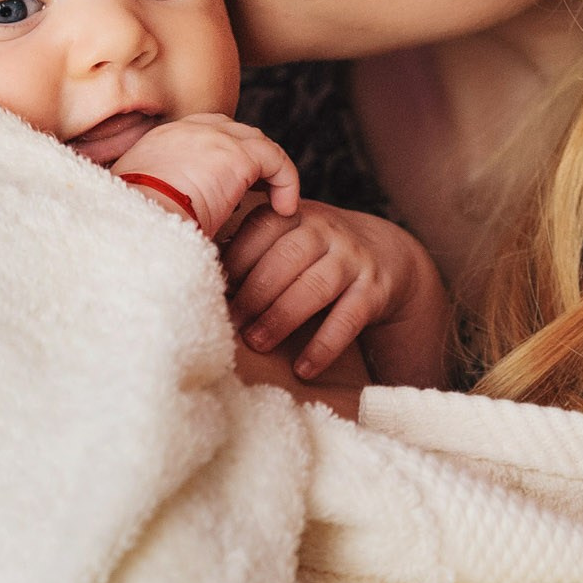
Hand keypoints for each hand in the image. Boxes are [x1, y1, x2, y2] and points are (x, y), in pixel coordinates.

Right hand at [111, 114, 299, 236]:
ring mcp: (212, 137)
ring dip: (269, 172)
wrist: (133, 227)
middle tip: (259, 191)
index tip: (231, 189)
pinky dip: (286, 182)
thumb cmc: (133, 229)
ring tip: (276, 203)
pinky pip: (275, 159)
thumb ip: (161, 199)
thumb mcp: (142, 206)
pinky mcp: (236, 155)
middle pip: (232, 131)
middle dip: (250, 158)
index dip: (222, 156)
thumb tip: (172, 221)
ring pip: (256, 143)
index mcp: (160, 141)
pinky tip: (284, 209)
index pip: (201, 134)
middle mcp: (186, 130)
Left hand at [222, 201, 450, 387]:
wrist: (384, 255)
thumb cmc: (315, 252)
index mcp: (297, 214)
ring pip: (315, 287)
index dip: (236, 259)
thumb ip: (253, 247)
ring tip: (256, 343)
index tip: (214, 288)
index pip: (263, 229)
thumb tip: (198, 269)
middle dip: (255, 293)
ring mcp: (353, 259)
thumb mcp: (288, 236)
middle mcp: (327, 230)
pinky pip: (348, 319)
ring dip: (282, 318)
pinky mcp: (374, 290)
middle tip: (232, 324)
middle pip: (287, 258)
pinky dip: (323, 346)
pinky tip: (302, 368)